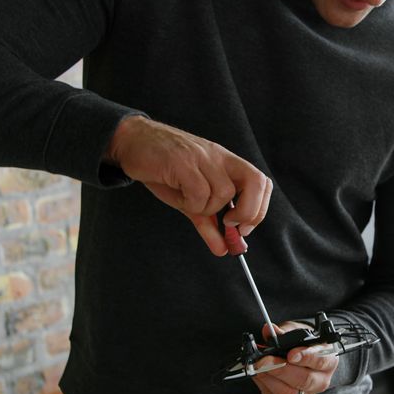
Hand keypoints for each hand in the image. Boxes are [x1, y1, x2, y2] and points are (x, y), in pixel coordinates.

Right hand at [107, 115, 272, 254]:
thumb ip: (209, 224)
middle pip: (255, 182)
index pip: (261, 182)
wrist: (132, 143)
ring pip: (223, 193)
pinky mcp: (183, 161)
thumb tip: (224, 249)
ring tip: (188, 201)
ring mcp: (203, 158)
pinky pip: (199, 192)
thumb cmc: (164, 170)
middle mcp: (220, 157)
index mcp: (227, 163)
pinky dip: (191, 203)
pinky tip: (179, 196)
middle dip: (248, 211)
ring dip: (207, 208)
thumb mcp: (191, 200)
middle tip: (228, 223)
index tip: (243, 228)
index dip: (259, 209)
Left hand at [251, 321, 338, 393]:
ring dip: (271, 380)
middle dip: (281, 370)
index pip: (321, 361)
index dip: (306, 357)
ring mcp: (308, 393)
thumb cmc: (302, 344)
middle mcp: (321, 379)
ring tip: (258, 368)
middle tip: (265, 361)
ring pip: (290, 393)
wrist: (303, 357)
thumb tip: (270, 330)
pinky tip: (258, 375)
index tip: (291, 354)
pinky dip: (265, 387)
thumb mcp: (296, 332)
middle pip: (305, 380)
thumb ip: (284, 332)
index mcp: (328, 359)